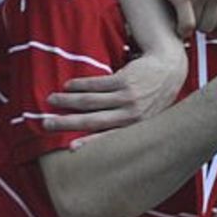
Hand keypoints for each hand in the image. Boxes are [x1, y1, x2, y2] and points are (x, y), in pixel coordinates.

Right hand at [43, 45, 186, 133]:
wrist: (171, 68)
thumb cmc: (155, 96)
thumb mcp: (146, 116)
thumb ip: (127, 126)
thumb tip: (99, 138)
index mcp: (135, 127)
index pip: (107, 137)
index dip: (88, 142)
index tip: (69, 148)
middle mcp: (130, 114)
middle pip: (92, 120)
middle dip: (66, 122)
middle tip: (46, 123)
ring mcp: (127, 96)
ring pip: (91, 100)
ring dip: (68, 100)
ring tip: (52, 100)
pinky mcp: (125, 79)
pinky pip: (97, 83)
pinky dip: (80, 84)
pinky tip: (69, 85)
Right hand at [141, 0, 216, 36]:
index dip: (207, 27)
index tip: (195, 21)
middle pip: (210, 28)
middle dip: (196, 27)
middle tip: (183, 14)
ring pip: (197, 28)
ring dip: (185, 26)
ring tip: (177, 11)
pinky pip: (186, 27)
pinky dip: (179, 30)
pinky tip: (173, 22)